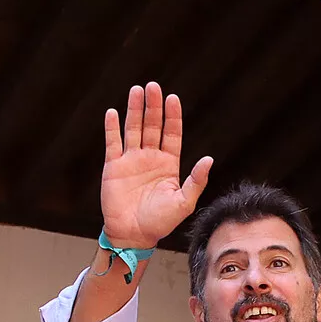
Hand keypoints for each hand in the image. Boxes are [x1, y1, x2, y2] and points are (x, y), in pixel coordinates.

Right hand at [100, 82, 212, 248]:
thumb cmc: (159, 222)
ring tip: (136, 90)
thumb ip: (196, 181)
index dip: (172, 116)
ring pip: (133, 129)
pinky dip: (112, 128)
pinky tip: (113, 113)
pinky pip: (112, 143)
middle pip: (152, 126)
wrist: (133, 235)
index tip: (173, 99)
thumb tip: (209, 159)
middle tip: (153, 86)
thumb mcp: (184, 203)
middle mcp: (150, 158)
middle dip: (153, 106)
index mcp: (168, 164)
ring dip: (134, 110)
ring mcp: (131, 161)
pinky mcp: (113, 167)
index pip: (171, 134)